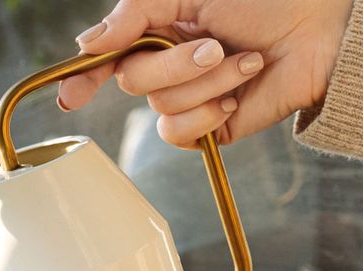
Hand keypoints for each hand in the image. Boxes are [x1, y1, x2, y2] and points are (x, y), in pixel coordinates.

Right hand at [58, 0, 354, 147]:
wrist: (323, 30)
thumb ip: (132, 14)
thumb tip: (86, 44)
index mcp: (157, 31)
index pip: (105, 59)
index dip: (82, 78)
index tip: (70, 97)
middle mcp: (168, 66)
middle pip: (133, 82)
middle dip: (175, 66)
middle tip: (215, 46)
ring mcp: (188, 97)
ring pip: (161, 106)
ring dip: (208, 83)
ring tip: (246, 62)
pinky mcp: (210, 125)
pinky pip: (180, 134)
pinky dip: (208, 114)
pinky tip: (236, 96)